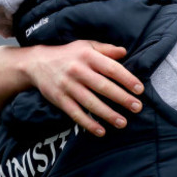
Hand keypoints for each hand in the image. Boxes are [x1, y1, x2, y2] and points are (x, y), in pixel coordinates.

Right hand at [28, 41, 143, 135]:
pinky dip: (88, 123)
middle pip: (103, 87)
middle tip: (137, 107)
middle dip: (122, 98)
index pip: (111, 68)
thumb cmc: (68, 54)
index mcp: (88, 56)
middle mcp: (78, 71)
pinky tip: (101, 131)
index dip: (127, 79)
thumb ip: (106, 49)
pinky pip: (75, 113)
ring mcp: (68, 86)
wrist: (36, 63)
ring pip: (90, 102)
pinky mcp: (59, 99)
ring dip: (108, 114)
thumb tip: (124, 52)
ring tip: (123, 122)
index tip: (140, 90)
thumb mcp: (86, 46)